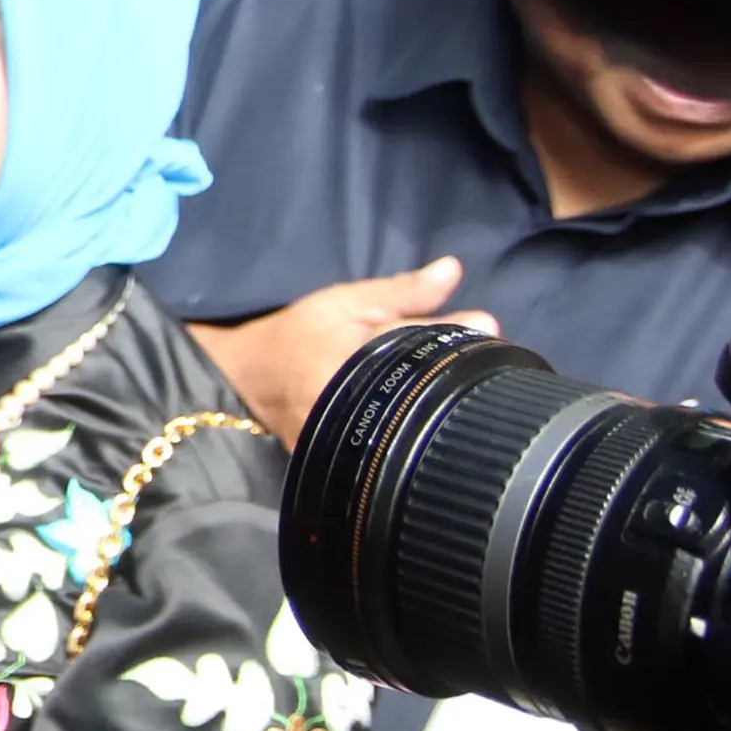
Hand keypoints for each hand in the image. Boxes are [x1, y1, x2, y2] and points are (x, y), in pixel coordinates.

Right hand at [184, 257, 493, 447]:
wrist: (243, 385)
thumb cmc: (294, 337)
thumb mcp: (341, 303)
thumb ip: (400, 292)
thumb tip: (453, 270)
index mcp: (362, 362)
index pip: (427, 346)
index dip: (460, 334)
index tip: (488, 324)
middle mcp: (366, 406)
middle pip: (433, 386)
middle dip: (459, 367)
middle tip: (481, 347)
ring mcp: (364, 438)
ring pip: (425, 416)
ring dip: (445, 396)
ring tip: (458, 378)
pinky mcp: (360, 460)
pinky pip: (406, 439)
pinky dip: (421, 421)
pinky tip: (429, 410)